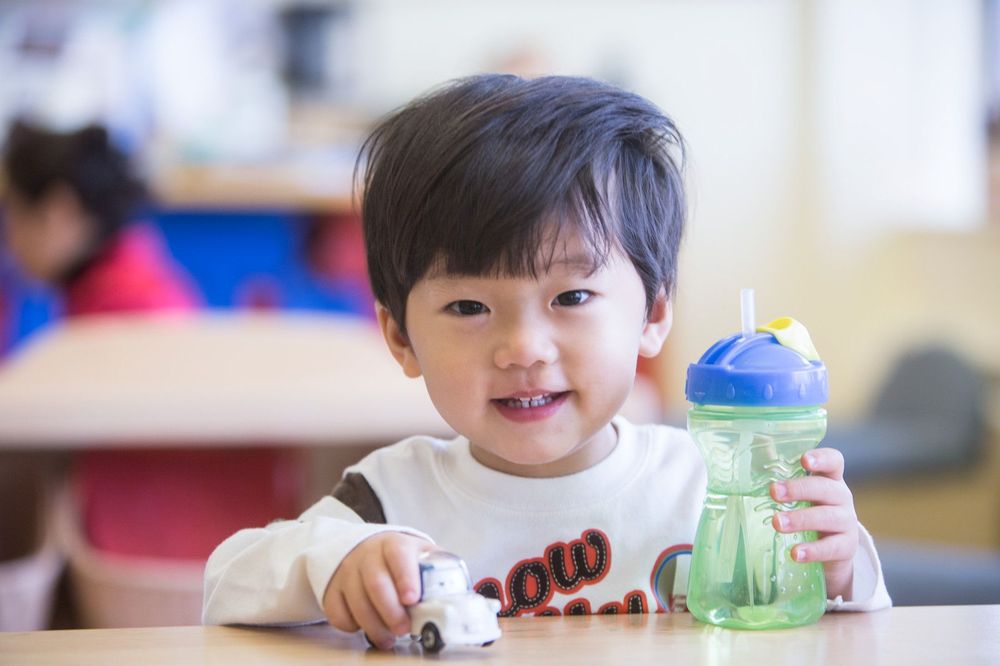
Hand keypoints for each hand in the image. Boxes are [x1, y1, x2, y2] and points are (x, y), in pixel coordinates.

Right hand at [322, 532, 435, 649]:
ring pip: (356, 602)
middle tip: (403, 629)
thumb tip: (456, 595)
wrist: (365, 548)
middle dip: (391, 611)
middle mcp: (367, 555)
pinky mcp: (332, 589)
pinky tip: (366, 626)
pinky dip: (352, 626)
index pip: (399, 556)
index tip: (412, 598)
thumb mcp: (421, 554)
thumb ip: (438, 569)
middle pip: (376, 583)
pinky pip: (337, 613)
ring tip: (388, 639)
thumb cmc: (400, 559)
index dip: (405, 577)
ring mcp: (347, 572)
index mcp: (394, 544)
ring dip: (374, 626)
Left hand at [770, 448, 857, 599]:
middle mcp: (842, 498)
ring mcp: (847, 523)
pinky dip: (812, 551)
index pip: (834, 462)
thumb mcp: (800, 494)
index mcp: (830, 479)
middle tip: (774, 492)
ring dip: (801, 519)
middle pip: (826, 489)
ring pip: (827, 518)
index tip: (804, 460)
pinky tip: (795, 553)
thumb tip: (756, 445)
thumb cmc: (811, 512)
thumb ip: (784, 474)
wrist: (833, 551)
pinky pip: (831, 548)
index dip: (822, 458)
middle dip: (799, 489)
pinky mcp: (846, 547)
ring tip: (776, 523)